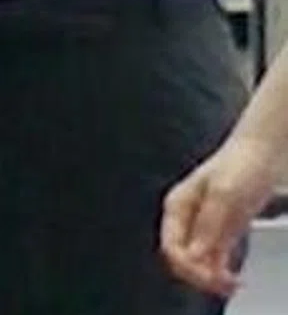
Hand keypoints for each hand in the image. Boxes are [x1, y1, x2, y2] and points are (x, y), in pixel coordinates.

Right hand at [161, 133, 281, 297]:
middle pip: (182, 257)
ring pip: (199, 261)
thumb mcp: (224, 194)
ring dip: (212, 277)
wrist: (265, 152)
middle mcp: (187, 218)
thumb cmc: (242, 162)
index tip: (209, 276)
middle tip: (223, 285)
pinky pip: (215, 258)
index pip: (171, 246)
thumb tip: (194, 254)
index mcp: (177, 206)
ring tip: (231, 284)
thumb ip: (208, 224)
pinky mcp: (224, 229)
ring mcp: (206, 224)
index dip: (187, 266)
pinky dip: (222, 271)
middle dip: (199, 275)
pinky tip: (233, 277)